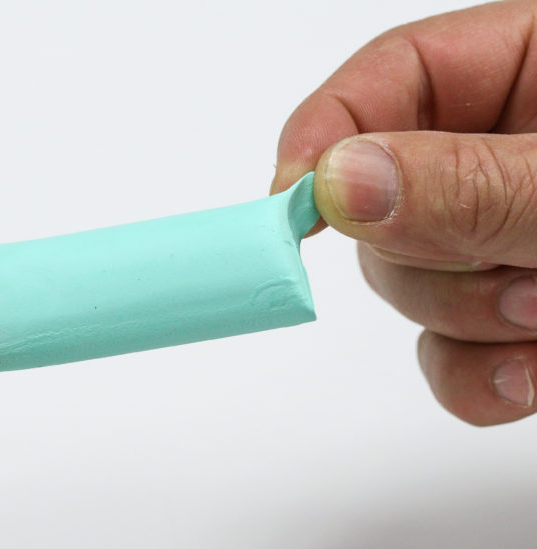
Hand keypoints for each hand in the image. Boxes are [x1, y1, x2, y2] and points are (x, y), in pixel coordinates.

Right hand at [273, 0, 536, 425]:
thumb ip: (474, 182)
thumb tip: (338, 185)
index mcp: (529, 71)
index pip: (383, 83)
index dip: (322, 134)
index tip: (290, 201)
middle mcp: (500, 156)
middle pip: (382, 201)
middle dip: (432, 253)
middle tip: (515, 269)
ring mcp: (500, 242)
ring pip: (408, 291)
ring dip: (474, 320)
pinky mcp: (513, 318)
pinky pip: (446, 358)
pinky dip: (483, 378)